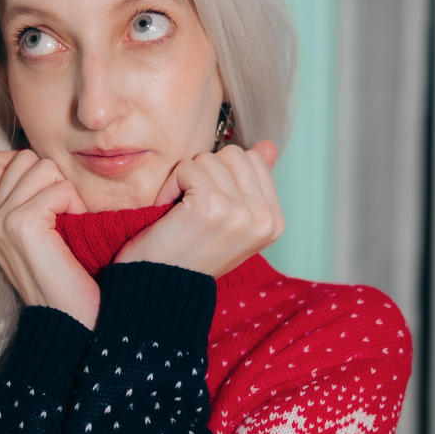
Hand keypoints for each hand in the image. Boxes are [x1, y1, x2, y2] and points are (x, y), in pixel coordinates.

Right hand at [0, 150, 99, 329]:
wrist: (74, 320)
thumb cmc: (68, 276)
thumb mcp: (42, 233)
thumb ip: (31, 198)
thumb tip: (42, 162)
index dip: (25, 164)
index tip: (48, 195)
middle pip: (23, 157)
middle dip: (53, 177)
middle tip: (64, 215)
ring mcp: (0, 222)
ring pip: (42, 167)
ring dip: (66, 191)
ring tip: (69, 223)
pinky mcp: (21, 226)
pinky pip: (58, 188)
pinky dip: (75, 204)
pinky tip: (74, 230)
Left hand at [113, 142, 283, 277]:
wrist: (160, 288)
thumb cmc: (189, 253)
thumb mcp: (230, 220)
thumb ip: (251, 183)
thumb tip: (268, 145)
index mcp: (274, 222)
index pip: (254, 161)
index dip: (222, 175)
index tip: (209, 207)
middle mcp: (264, 218)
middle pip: (234, 154)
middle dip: (206, 173)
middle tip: (192, 207)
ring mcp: (241, 213)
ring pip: (209, 159)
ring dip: (186, 180)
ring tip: (181, 212)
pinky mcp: (212, 206)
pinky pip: (188, 168)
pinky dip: (170, 185)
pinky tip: (168, 211)